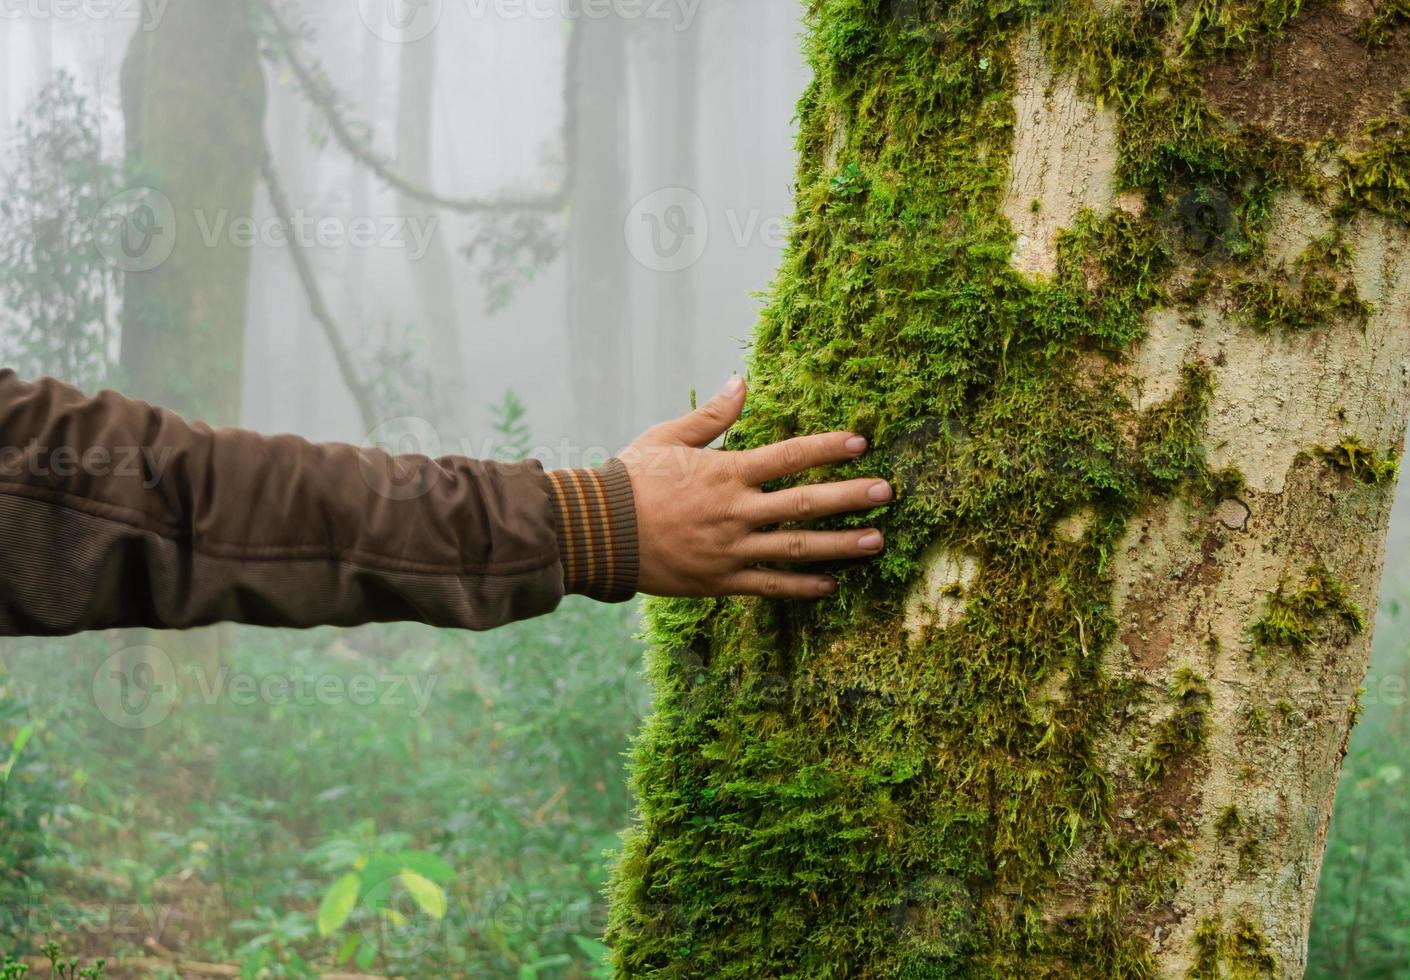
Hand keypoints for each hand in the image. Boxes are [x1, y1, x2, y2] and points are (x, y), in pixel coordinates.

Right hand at [619, 376, 890, 598]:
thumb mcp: (668, 438)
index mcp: (726, 473)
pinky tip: (831, 585)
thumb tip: (743, 381)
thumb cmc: (631, 480)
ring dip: (841, 545)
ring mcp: (731, 550)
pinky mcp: (721, 581)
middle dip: (850, 497)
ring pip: (797, 548)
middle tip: (887, 493)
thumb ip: (713, 417)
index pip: (788, 456)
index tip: (860, 443)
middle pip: (805, 503)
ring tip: (877, 542)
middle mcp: (736, 511)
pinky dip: (802, 586)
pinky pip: (770, 586)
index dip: (826, 448)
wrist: (598, 533)